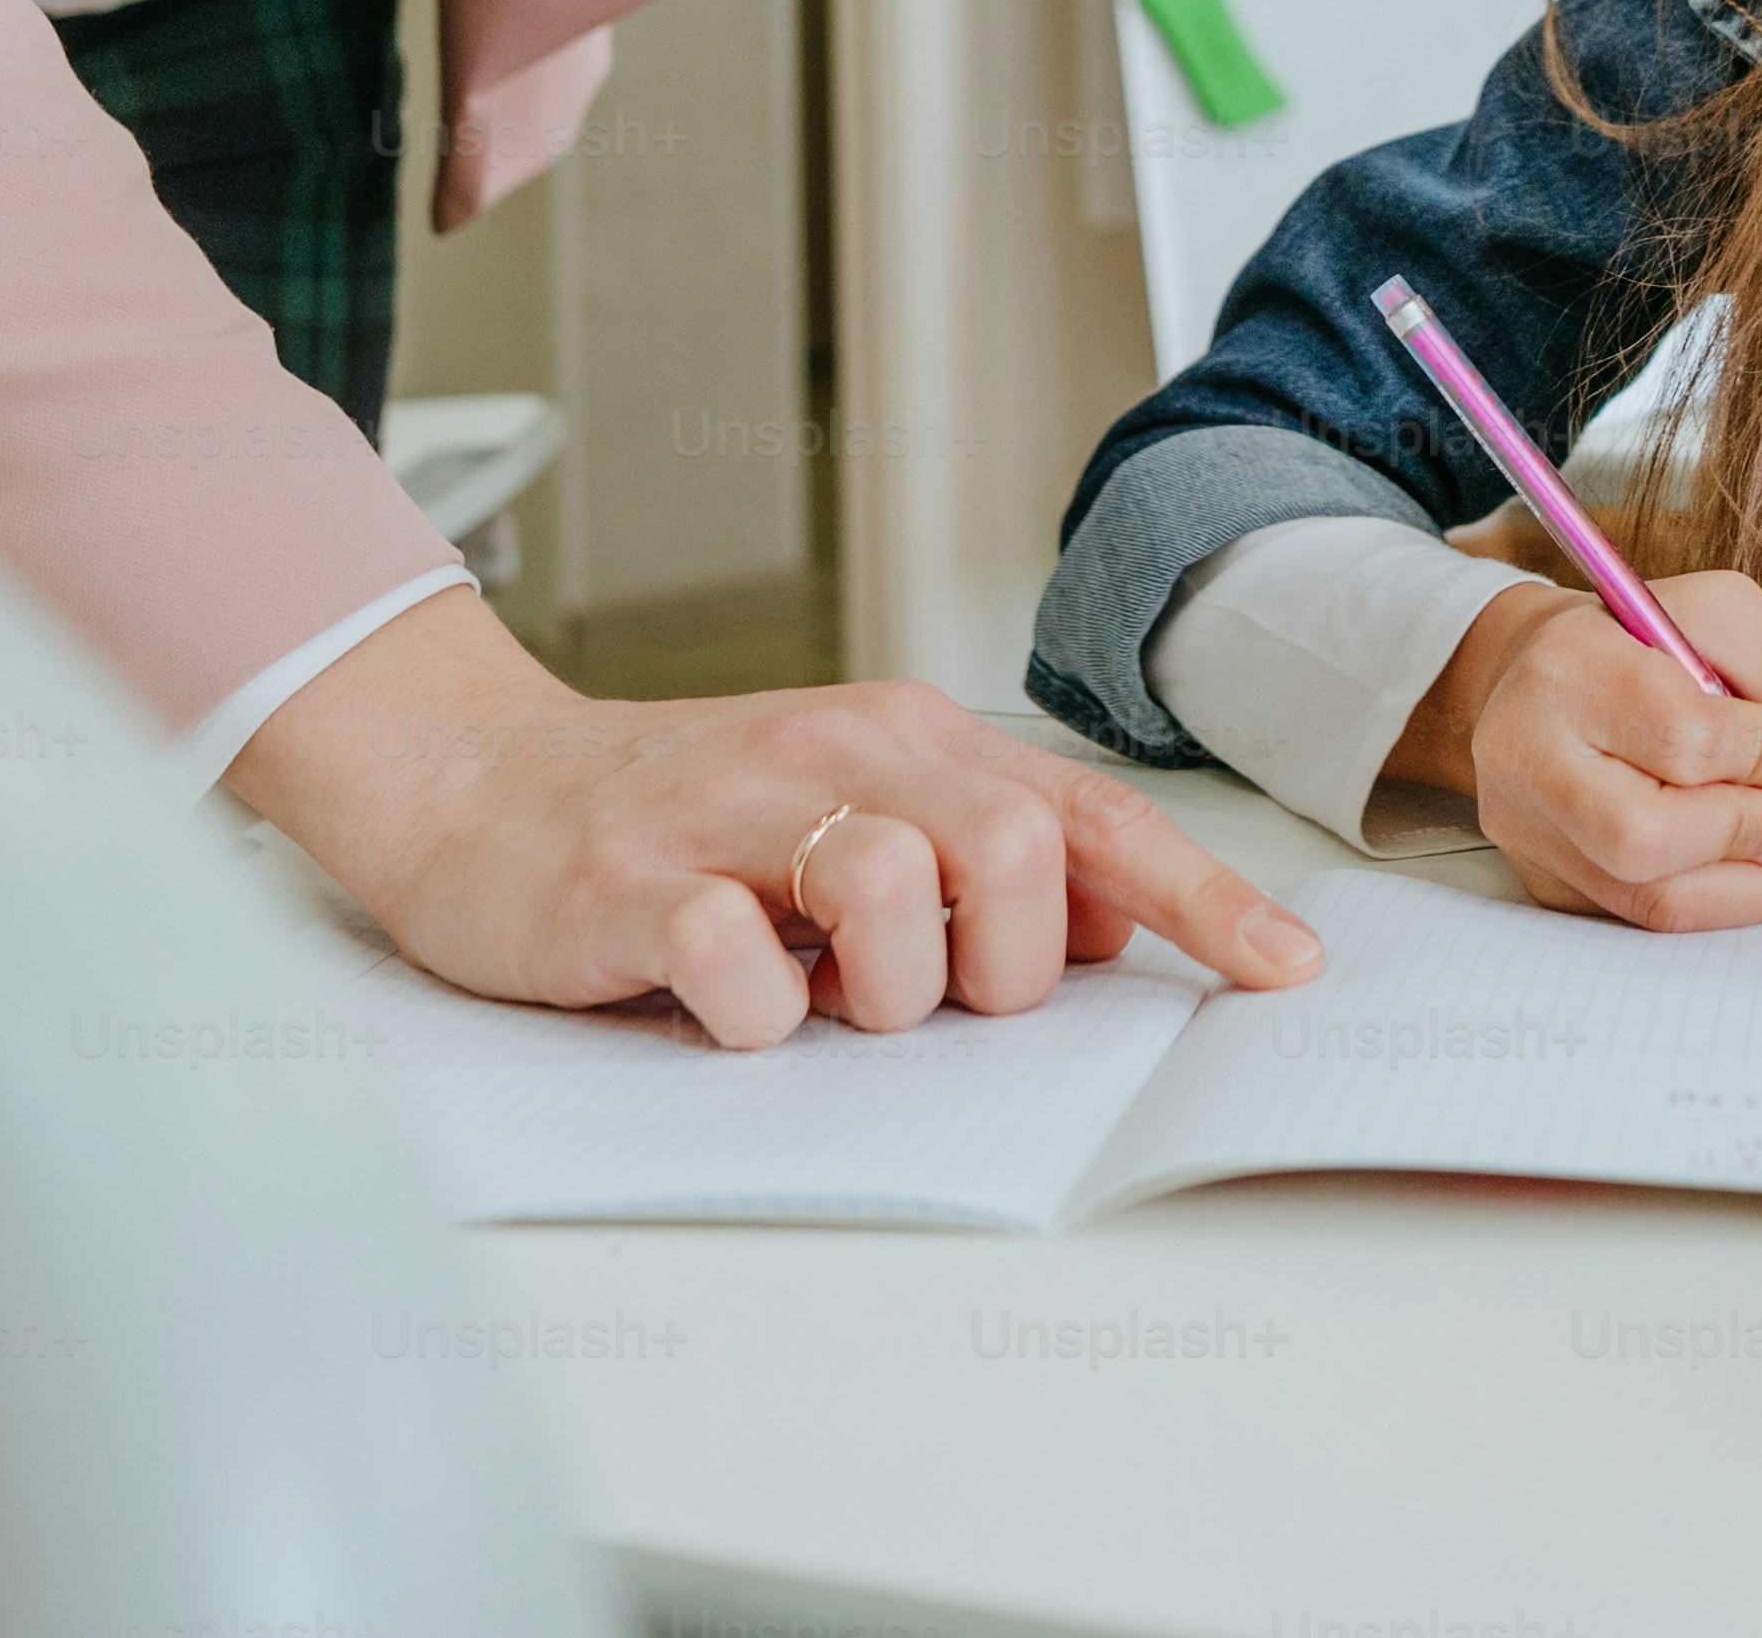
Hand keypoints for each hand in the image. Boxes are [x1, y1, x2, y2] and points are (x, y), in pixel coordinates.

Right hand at [228, 588, 1322, 1047]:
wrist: (475, 787)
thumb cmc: (683, 821)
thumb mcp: (851, 815)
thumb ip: (977, 852)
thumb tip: (1115, 918)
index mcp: (909, 740)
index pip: (1091, 819)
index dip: (1204, 900)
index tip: (1286, 969)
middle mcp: (839, 755)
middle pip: (1014, 857)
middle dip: (1002, 966)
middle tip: (926, 994)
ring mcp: (734, 816)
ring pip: (897, 902)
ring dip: (881, 997)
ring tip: (818, 994)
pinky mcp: (636, 887)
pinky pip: (748, 981)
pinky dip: (758, 1021)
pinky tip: (724, 1001)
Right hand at [1402, 569, 1761, 930]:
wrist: (1533, 676)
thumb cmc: (1638, 642)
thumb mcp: (1719, 618)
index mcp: (1568, 663)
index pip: (1676, 731)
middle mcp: (1526, 755)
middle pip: (1643, 835)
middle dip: (1750, 834)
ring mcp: (1530, 831)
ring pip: (1650, 898)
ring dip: (1756, 887)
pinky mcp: (1548, 881)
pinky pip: (1649, 918)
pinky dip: (1728, 903)